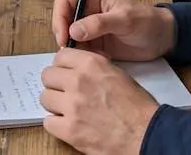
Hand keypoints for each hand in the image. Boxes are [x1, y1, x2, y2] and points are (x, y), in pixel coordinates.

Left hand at [40, 48, 158, 154]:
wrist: (145, 133)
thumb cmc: (137, 107)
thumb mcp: (117, 74)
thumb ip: (93, 68)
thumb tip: (76, 67)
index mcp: (91, 64)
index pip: (60, 56)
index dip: (62, 66)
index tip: (65, 73)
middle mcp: (78, 81)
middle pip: (47, 76)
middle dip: (55, 84)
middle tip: (64, 92)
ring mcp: (72, 106)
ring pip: (45, 98)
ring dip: (55, 104)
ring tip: (68, 110)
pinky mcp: (69, 129)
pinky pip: (48, 122)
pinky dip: (56, 124)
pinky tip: (69, 124)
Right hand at [52, 0, 174, 59]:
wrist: (162, 38)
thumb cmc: (147, 21)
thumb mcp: (125, 19)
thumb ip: (100, 23)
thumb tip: (73, 31)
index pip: (64, 2)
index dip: (59, 18)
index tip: (63, 35)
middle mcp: (88, 12)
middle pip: (63, 22)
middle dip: (64, 36)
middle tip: (70, 51)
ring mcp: (91, 29)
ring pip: (70, 39)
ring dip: (74, 49)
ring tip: (87, 58)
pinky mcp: (96, 45)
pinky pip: (81, 51)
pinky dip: (84, 58)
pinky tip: (97, 60)